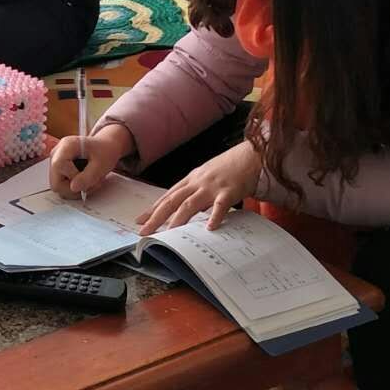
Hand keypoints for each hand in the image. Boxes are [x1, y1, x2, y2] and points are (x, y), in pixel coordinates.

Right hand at [50, 124, 134, 196]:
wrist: (105, 147)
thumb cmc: (104, 151)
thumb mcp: (102, 164)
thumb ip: (88, 177)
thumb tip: (73, 188)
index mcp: (67, 145)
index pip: (58, 166)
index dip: (73, 176)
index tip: (88, 176)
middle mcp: (57, 153)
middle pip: (55, 181)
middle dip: (74, 188)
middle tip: (90, 184)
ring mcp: (55, 162)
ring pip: (58, 186)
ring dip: (76, 190)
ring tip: (90, 182)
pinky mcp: (58, 170)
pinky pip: (61, 186)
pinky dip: (74, 188)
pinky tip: (84, 181)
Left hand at [138, 141, 261, 233]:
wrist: (250, 156)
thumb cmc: (227, 169)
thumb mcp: (205, 177)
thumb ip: (193, 192)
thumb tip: (181, 210)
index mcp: (190, 180)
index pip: (167, 196)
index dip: (152, 209)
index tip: (140, 220)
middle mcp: (197, 183)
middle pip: (172, 201)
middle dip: (156, 217)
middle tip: (145, 231)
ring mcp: (212, 187)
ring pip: (191, 204)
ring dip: (178, 219)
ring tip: (169, 232)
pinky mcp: (229, 191)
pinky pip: (221, 205)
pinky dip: (215, 216)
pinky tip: (210, 228)